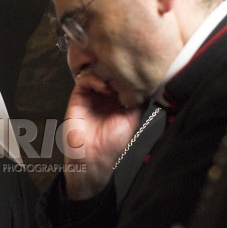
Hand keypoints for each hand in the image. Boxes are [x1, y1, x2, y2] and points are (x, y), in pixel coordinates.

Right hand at [62, 73, 142, 199]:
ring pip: (97, 74)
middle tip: (124, 74)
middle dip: (117, 72)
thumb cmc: (112, 143)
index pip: (122, 80)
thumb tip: (147, 85)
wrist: (94, 155)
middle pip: (110, 74)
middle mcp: (104, 97)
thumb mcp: (133, 119)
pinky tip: (104, 86)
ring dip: (106, 74)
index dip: (128, 75)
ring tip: (114, 82)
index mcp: (118, 101)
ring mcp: (91, 96)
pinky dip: (94, 79)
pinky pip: (85, 80)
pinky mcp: (79, 97)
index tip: (135, 75)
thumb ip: (138, 101)